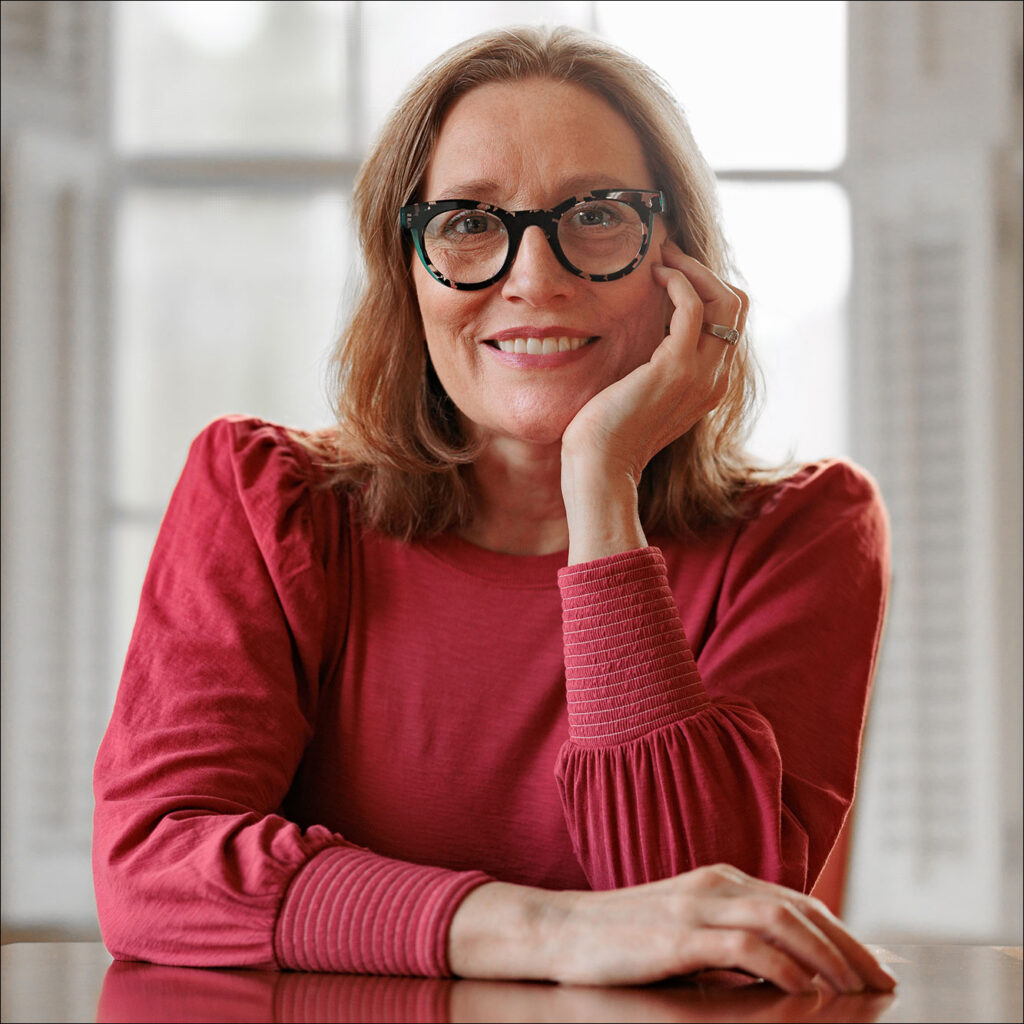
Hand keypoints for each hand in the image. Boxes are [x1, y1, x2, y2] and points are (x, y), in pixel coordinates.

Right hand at [449, 866, 896, 993]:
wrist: (561, 929)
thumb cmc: (623, 937)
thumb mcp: (686, 931)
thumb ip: (730, 939)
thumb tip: (785, 969)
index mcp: (719, 880)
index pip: (796, 902)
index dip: (842, 932)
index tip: (877, 963)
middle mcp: (715, 884)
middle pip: (799, 909)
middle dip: (849, 946)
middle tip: (885, 981)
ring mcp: (696, 906)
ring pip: (782, 921)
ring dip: (827, 956)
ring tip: (858, 989)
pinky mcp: (679, 934)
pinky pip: (746, 946)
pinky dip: (784, 965)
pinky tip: (804, 988)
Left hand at [560, 242, 747, 484]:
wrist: (599, 465)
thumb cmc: (609, 432)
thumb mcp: (643, 392)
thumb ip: (657, 365)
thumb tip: (650, 329)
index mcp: (710, 384)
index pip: (730, 322)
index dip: (707, 288)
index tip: (672, 269)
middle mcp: (715, 378)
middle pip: (737, 305)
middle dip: (704, 271)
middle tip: (668, 254)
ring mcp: (701, 374)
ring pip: (724, 300)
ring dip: (693, 270)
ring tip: (662, 259)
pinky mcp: (676, 367)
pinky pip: (693, 307)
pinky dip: (678, 283)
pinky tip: (655, 277)